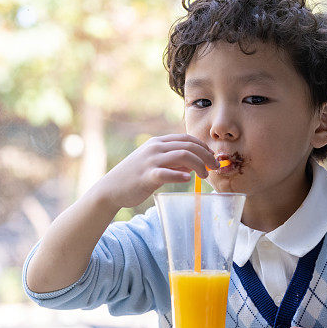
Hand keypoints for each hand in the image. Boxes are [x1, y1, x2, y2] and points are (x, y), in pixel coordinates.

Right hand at [94, 134, 218, 208]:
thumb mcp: (155, 164)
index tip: (212, 157)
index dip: (203, 146)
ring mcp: (151, 161)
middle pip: (189, 146)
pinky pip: (167, 173)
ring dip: (199, 165)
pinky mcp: (147, 176)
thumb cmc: (135, 177)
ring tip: (205, 176)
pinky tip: (188, 180)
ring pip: (183, 156)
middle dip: (207, 156)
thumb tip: (194, 165)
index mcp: (158, 142)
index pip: (187, 139)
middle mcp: (155, 148)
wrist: (111, 188)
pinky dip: (180, 176)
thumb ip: (174, 162)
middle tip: (215, 167)